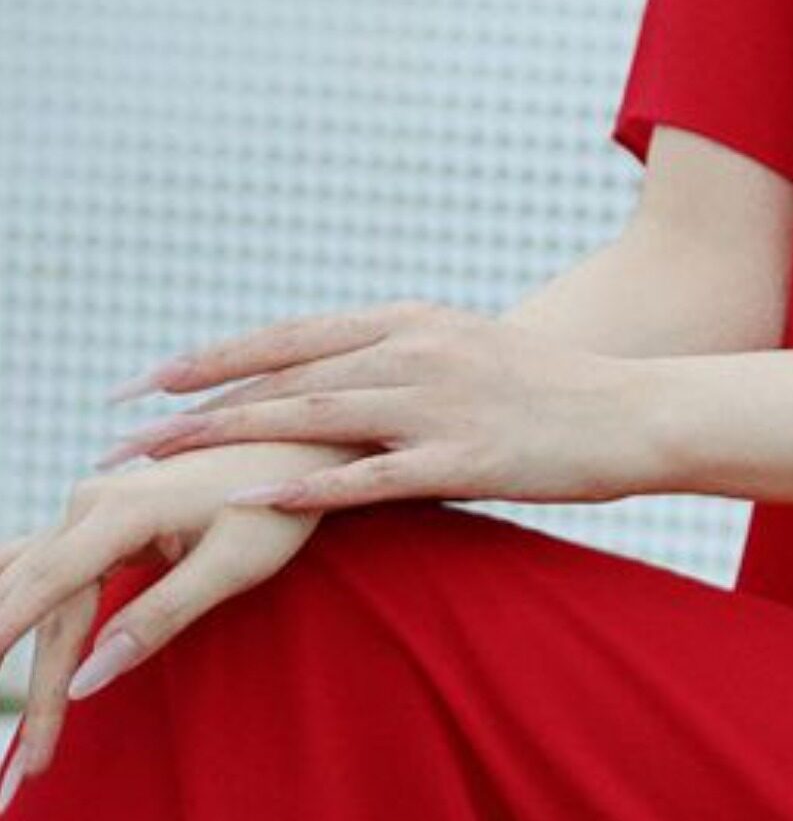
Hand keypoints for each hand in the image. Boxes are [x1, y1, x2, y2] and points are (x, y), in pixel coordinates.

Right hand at [0, 442, 326, 807]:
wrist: (297, 448)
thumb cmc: (273, 508)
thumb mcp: (231, 567)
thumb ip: (159, 619)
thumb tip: (89, 679)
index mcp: (117, 510)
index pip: (46, 590)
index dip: (9, 645)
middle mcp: (87, 503)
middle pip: (39, 605)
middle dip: (29, 687)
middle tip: (24, 770)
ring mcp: (86, 509)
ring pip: (34, 594)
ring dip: (14, 652)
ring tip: (23, 739)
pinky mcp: (95, 524)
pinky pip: (41, 576)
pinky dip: (19, 614)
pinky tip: (5, 646)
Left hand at [89, 299, 648, 515]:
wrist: (640, 411)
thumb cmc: (555, 393)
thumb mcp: (469, 354)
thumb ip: (401, 362)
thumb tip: (340, 383)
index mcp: (412, 321)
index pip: (289, 335)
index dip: (214, 356)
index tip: (150, 379)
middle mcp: (415, 349)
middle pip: (281, 372)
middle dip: (195, 402)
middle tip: (125, 427)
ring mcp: (438, 402)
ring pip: (308, 416)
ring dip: (226, 440)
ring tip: (162, 466)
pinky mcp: (464, 456)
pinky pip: (368, 474)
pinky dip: (304, 486)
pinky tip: (251, 500)